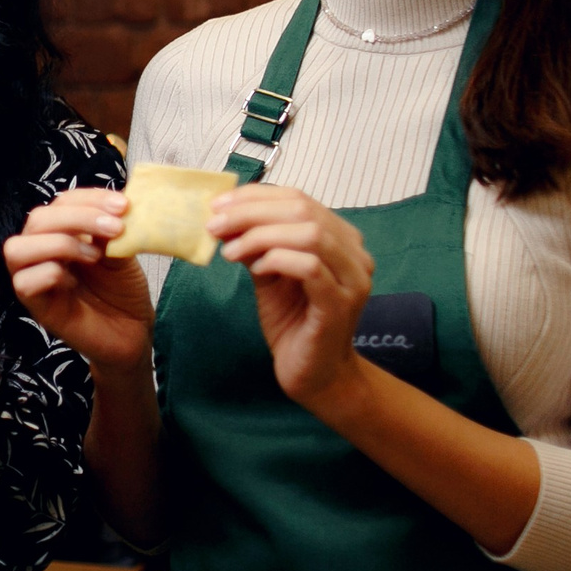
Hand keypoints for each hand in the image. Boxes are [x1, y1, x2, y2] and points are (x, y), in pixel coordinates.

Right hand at [3, 188, 152, 371]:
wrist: (132, 332)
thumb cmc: (123, 290)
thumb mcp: (121, 251)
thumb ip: (109, 230)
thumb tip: (110, 206)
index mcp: (61, 233)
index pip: (61, 202)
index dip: (90, 198)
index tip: (123, 206)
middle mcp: (41, 251)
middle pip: (37, 219)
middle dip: (78, 217)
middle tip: (115, 228)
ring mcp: (34, 278)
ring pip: (17, 248)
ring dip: (59, 244)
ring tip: (95, 257)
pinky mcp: (35, 306)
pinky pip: (24, 282)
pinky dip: (51, 275)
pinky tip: (75, 283)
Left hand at [208, 185, 375, 407]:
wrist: (313, 373)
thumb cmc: (294, 323)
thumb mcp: (269, 275)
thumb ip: (256, 245)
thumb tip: (226, 219)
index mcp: (339, 239)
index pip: (298, 198)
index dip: (255, 196)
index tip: (219, 205)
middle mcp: (353, 254)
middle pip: (303, 210)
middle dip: (252, 212)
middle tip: (216, 225)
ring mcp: (351, 279)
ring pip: (310, 234)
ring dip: (260, 235)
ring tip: (230, 249)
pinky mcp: (339, 305)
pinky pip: (309, 267)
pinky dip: (277, 259)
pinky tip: (256, 268)